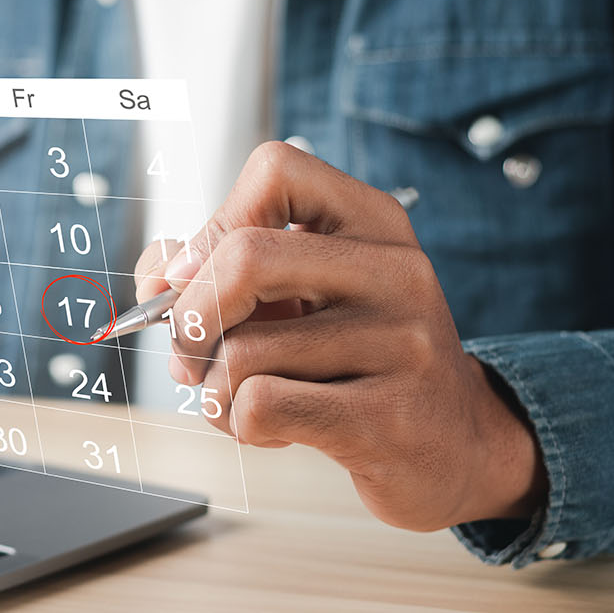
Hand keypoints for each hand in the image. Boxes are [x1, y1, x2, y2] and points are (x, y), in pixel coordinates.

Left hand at [132, 142, 544, 530]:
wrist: (457, 444)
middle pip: (244, 258)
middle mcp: (397, 272)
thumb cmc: (360, 360)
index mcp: (375, 223)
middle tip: (192, 354)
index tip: (195, 279)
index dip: (213, 224)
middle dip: (191, 316)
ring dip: (214, 389)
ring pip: (242, 350)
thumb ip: (226, 266)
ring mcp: (401, 344)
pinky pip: (260, 406)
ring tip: (241, 401)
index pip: (275, 169)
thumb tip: (156, 277)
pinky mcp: (387, 417)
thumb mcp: (309, 294)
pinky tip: (272, 430)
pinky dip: (238, 424)